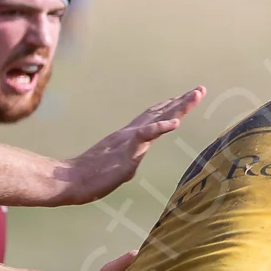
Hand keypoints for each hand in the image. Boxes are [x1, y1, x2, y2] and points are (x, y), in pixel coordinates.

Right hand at [52, 89, 204, 204]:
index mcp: (128, 138)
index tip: (186, 98)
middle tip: (200, 89)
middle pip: (160, 113)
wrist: (69, 180)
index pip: (153, 119)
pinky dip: (161, 127)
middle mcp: (130, 133)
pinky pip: (145, 135)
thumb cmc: (89, 178)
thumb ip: (126, 164)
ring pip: (158, 118)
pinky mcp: (125, 148)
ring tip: (196, 95)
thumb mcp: (115, 170)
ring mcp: (128, 139)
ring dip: (179, 107)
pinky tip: (176, 121)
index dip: (171, 108)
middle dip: (182, 101)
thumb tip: (130, 168)